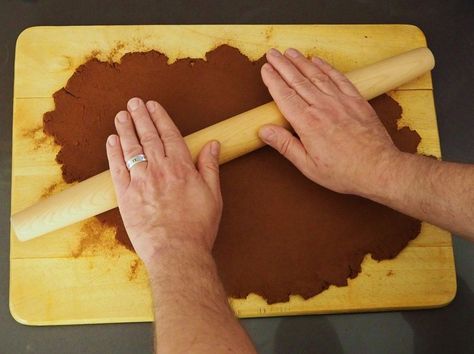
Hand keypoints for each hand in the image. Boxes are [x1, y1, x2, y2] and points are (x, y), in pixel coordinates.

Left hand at [106, 98, 221, 264]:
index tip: (153, 106)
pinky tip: (112, 140)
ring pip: (131, 148)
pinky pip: (117, 169)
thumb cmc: (198, 227)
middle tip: (134, 102)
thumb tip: (212, 145)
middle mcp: (160, 170)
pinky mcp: (126, 196)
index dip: (160, 118)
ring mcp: (140, 182)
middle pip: (148, 137)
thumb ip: (210, 168)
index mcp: (182, 168)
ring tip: (121, 114)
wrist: (177, 252)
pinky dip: (113, 153)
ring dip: (125, 129)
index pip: (169, 135)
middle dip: (141, 117)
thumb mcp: (213, 196)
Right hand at [258, 48, 401, 195]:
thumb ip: (285, 145)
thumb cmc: (344, 172)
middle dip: (283, 65)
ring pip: (316, 76)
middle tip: (272, 54)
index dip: (273, 80)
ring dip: (301, 62)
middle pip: (298, 81)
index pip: (284, 96)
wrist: (379, 169)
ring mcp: (341, 101)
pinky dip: (327, 67)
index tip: (265, 69)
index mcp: (308, 124)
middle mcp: (323, 108)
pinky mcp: (356, 101)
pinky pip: (338, 78)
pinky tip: (317, 61)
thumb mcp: (308, 166)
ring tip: (290, 52)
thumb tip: (264, 131)